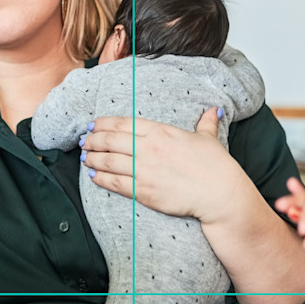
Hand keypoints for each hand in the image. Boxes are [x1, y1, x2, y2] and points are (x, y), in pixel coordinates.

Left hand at [80, 107, 245, 223]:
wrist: (219, 194)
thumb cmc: (216, 166)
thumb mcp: (208, 138)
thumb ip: (206, 122)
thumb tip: (214, 109)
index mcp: (161, 131)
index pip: (123, 123)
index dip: (104, 123)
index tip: (94, 124)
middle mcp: (149, 148)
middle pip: (110, 140)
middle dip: (93, 140)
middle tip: (84, 141)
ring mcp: (144, 170)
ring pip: (108, 161)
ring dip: (92, 158)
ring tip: (85, 157)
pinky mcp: (144, 192)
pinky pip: (115, 183)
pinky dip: (101, 178)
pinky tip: (94, 176)